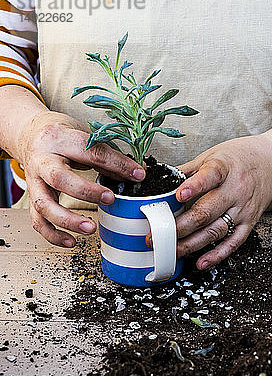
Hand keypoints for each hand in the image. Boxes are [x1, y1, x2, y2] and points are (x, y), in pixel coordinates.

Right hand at [18, 110, 144, 247]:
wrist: (29, 135)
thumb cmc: (60, 136)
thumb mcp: (83, 136)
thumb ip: (107, 155)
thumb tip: (136, 173)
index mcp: (59, 139)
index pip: (90, 152)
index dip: (117, 164)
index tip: (138, 175)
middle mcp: (42, 160)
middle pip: (59, 178)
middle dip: (86, 191)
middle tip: (110, 199)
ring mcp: (34, 181)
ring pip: (44, 204)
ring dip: (67, 220)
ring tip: (90, 228)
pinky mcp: (32, 197)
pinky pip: (38, 220)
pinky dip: (53, 234)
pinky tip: (71, 241)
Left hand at [167, 134, 271, 269]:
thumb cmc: (239, 158)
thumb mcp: (213, 155)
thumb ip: (188, 171)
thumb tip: (161, 182)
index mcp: (225, 168)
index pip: (210, 177)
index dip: (194, 187)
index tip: (179, 196)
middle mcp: (236, 190)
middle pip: (206, 212)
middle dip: (179, 227)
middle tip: (156, 236)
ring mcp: (243, 209)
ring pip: (215, 231)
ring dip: (191, 244)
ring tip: (171, 251)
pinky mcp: (249, 223)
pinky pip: (233, 243)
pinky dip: (217, 255)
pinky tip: (201, 262)